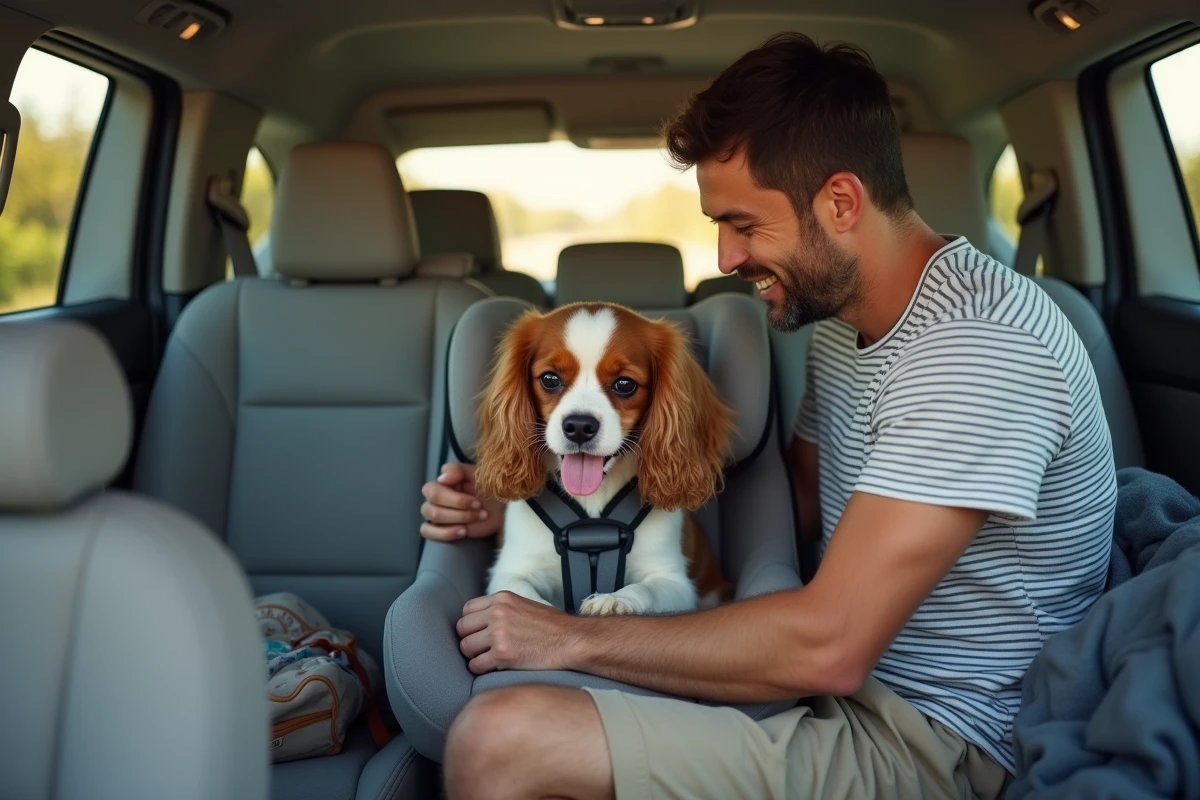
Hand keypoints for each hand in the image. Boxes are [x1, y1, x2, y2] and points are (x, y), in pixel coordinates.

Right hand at [420, 462, 504, 540]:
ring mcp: (436, 514)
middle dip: (459, 510)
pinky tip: (462, 531)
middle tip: (478, 508)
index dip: (454, 499)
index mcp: (442, 483)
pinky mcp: (440, 529)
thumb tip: (442, 478)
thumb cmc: (489, 489)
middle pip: (431, 507)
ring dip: (458, 519)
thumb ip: (458, 470)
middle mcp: (435, 498)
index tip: (476, 501)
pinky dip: (444, 533)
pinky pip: (427, 532)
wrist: (502, 508)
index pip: (432, 491)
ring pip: (432, 518)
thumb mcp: (477, 473)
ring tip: (476, 517)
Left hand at [457, 591, 579, 673]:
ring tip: (489, 659)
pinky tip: (494, 668)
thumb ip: (501, 609)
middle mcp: (497, 613)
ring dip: (474, 656)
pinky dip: (482, 670)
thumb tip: (481, 622)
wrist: (572, 640)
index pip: (466, 610)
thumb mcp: (523, 605)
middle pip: (462, 629)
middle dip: (469, 640)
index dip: (470, 625)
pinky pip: (476, 666)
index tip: (478, 634)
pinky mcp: (503, 655)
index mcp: (502, 598)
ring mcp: (499, 634)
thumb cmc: (552, 627)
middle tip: (481, 649)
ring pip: (466, 648)